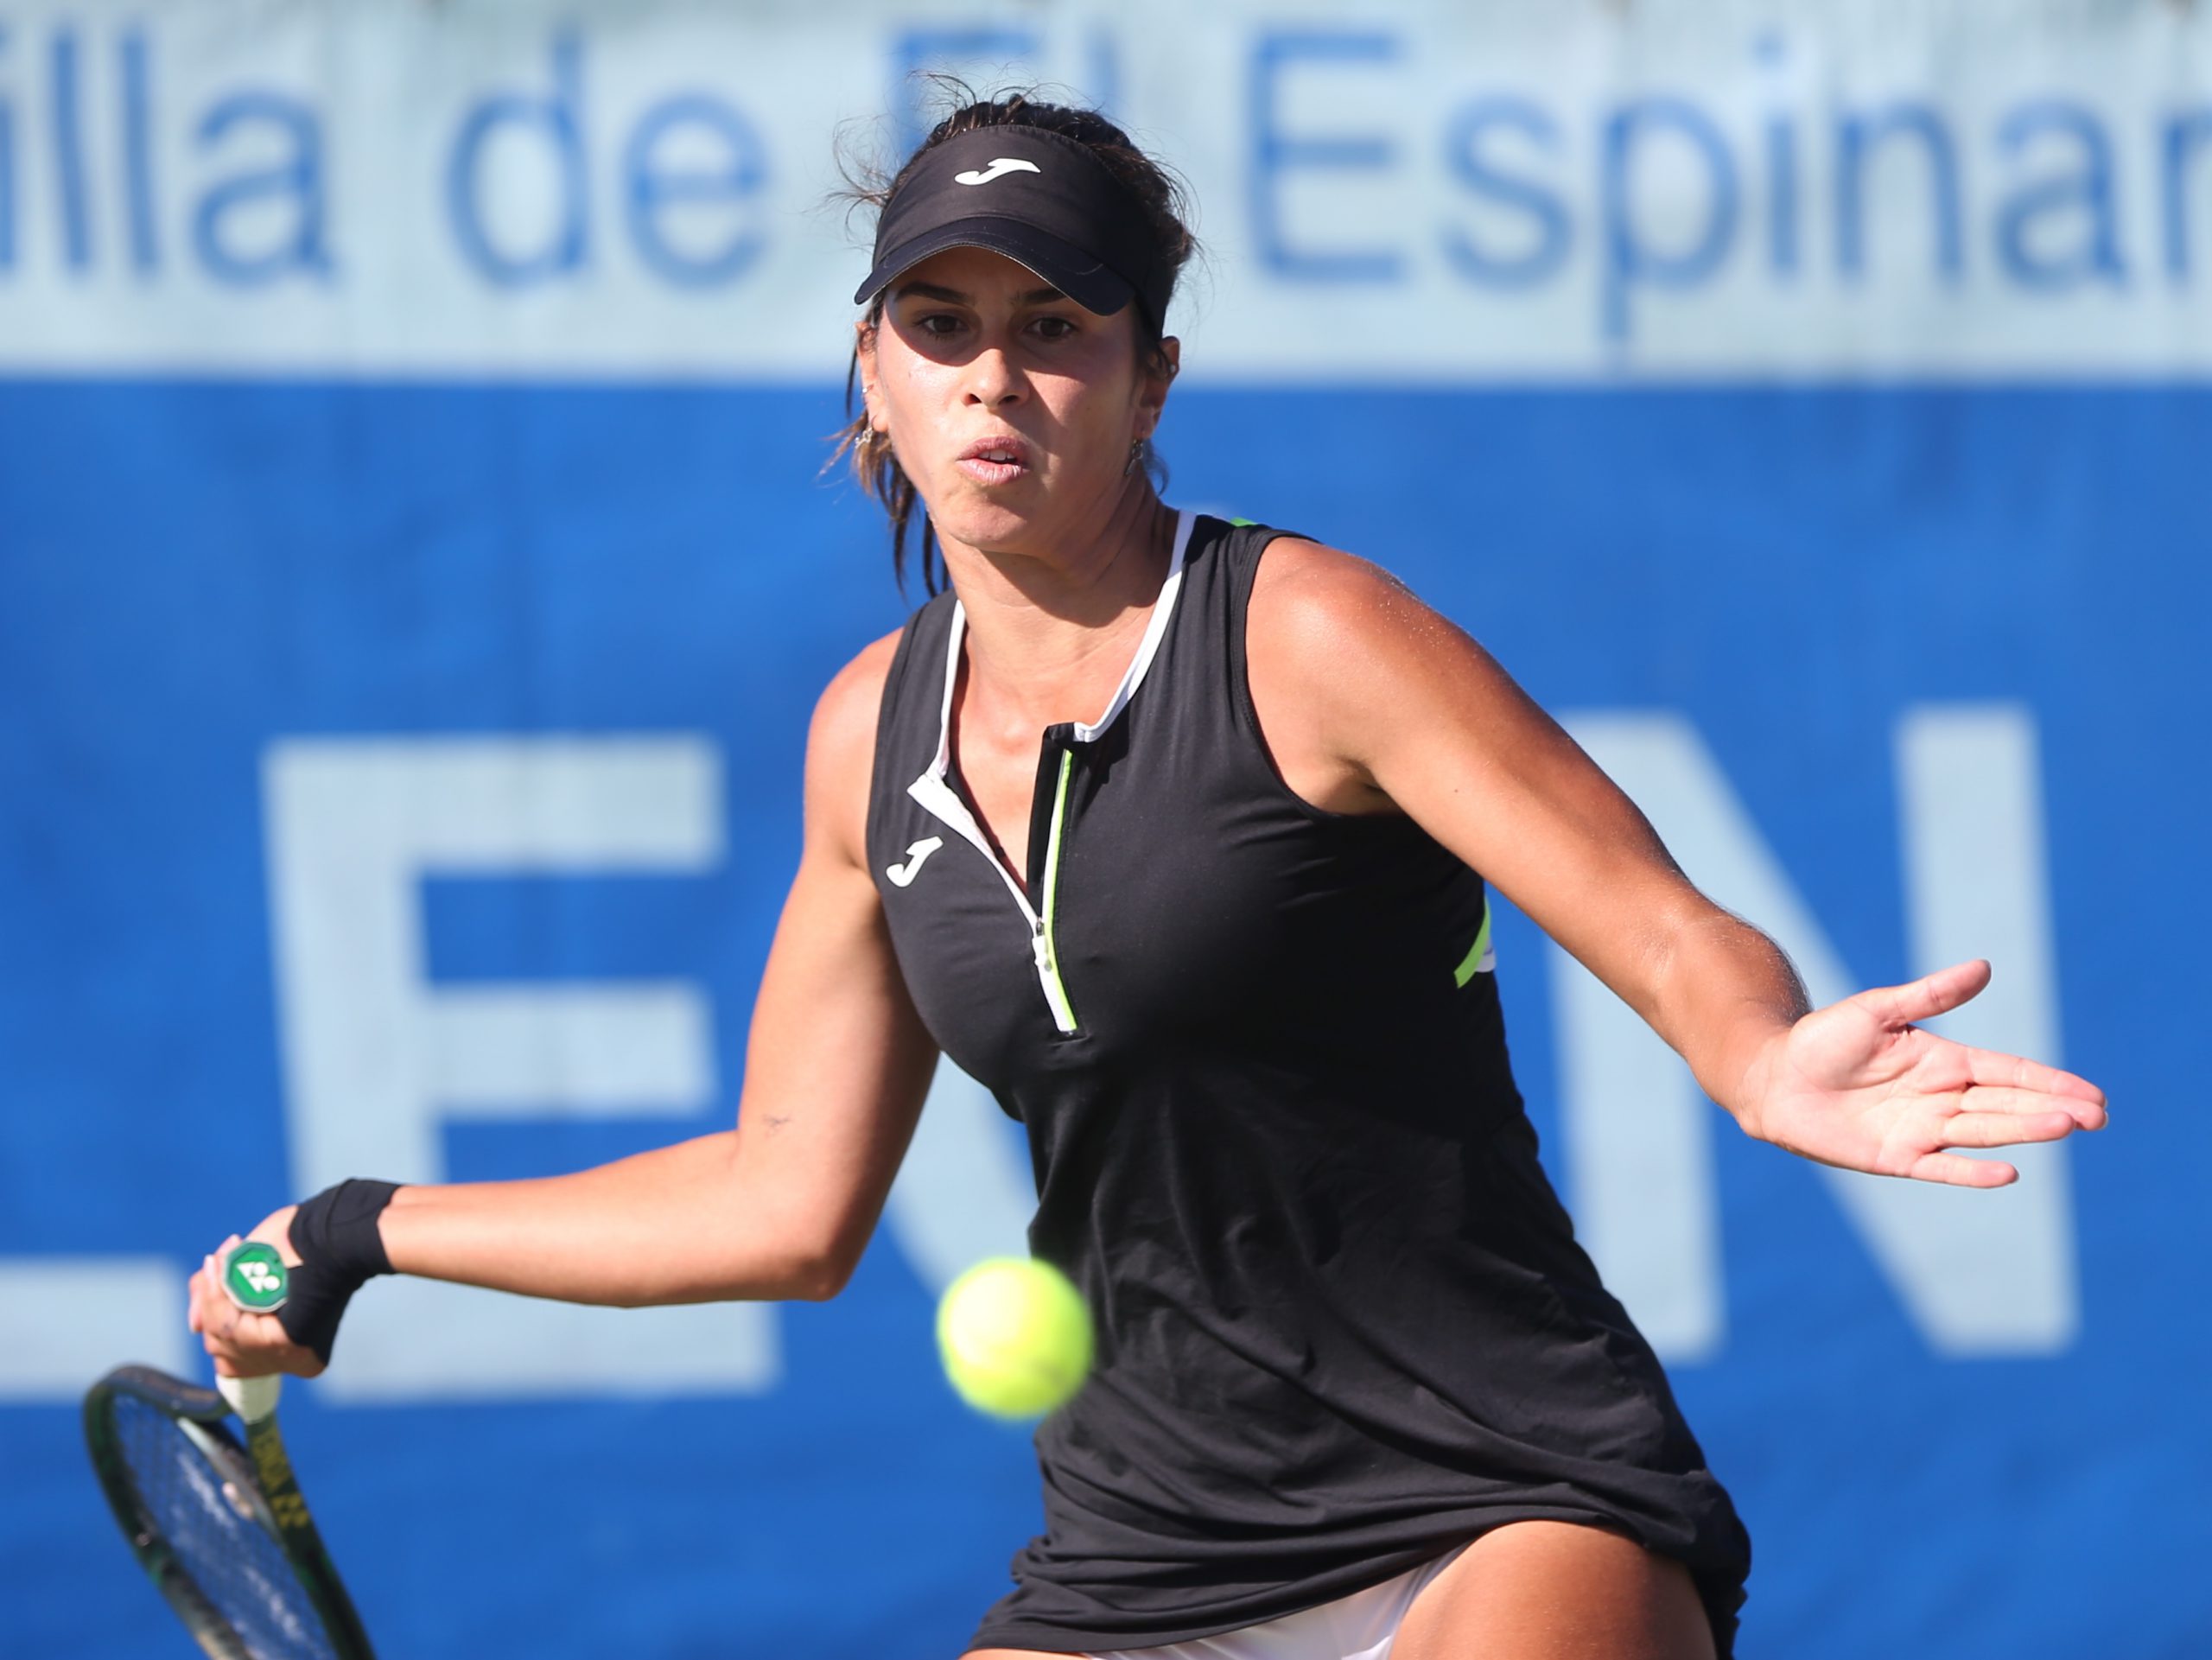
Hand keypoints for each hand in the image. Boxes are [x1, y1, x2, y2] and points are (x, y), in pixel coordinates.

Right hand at [186, 1207, 326, 1378]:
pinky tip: (220, 1270)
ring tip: (217, 1262)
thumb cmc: (297, 1246)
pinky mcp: (284, 1343)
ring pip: (220, 1336)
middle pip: (220, 1347)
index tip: (215, 1276)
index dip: (214, 1312)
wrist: (334, 1232)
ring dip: (212, 1296)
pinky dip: (218, 1297)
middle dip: (211, 1302)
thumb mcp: (247, 1276)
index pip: (230, 1351)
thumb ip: (220, 1302)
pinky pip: (230, 1328)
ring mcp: (286, 1356)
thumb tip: (194, 1327)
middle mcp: (288, 1359)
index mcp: (286, 1345)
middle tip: (217, 1262)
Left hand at [1740, 959, 2107, 1186]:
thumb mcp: (1878, 1010)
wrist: (1774, 1077)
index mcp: (1943, 1061)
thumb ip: (1929, 994)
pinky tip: (2008, 1173)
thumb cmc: (1823, 1038)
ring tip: (2066, 1127)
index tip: (2093, 1094)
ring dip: (2024, 1130)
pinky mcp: (1896, 1157)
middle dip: (2052, 1108)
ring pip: (1983, 1131)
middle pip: (2006, 1104)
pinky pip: (1942, 1167)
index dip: (2050, 1081)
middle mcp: (1940, 1098)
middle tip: (2097, 1116)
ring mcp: (1921, 1130)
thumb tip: (1983, 967)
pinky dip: (1973, 1171)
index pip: (2008, 1071)